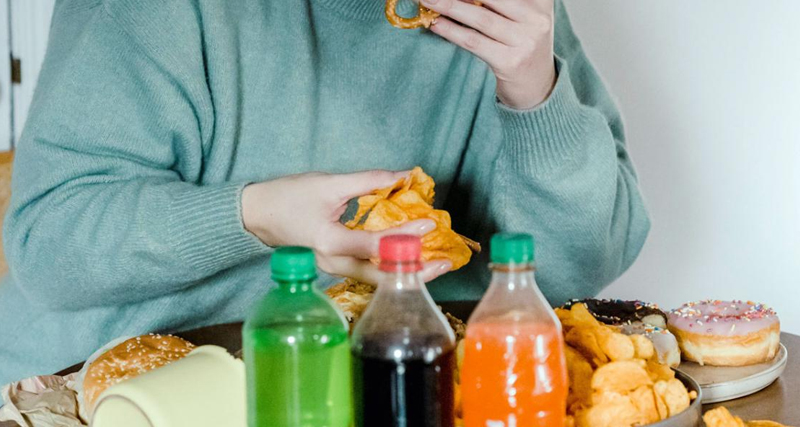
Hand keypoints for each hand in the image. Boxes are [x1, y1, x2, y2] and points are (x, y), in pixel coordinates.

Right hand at [241, 170, 452, 283]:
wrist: (256, 215)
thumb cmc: (287, 197)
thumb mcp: (328, 183)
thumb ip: (368, 181)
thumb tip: (403, 175)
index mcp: (329, 242)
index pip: (375, 243)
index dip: (405, 234)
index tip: (430, 224)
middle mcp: (332, 263)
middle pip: (380, 274)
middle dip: (415, 270)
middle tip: (445, 263)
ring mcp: (333, 269)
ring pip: (375, 277)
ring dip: (406, 272)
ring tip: (435, 266)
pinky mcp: (335, 267)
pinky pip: (368, 272)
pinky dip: (391, 268)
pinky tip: (410, 261)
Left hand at [423, 0, 556, 109]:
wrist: (537, 87)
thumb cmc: (522, 45)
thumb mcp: (518, 18)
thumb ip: (496, 5)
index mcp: (540, 1)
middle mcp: (537, 18)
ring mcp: (526, 41)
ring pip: (481, 18)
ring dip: (449, 7)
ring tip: (428, 1)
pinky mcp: (511, 62)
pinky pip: (474, 42)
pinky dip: (452, 31)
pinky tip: (436, 24)